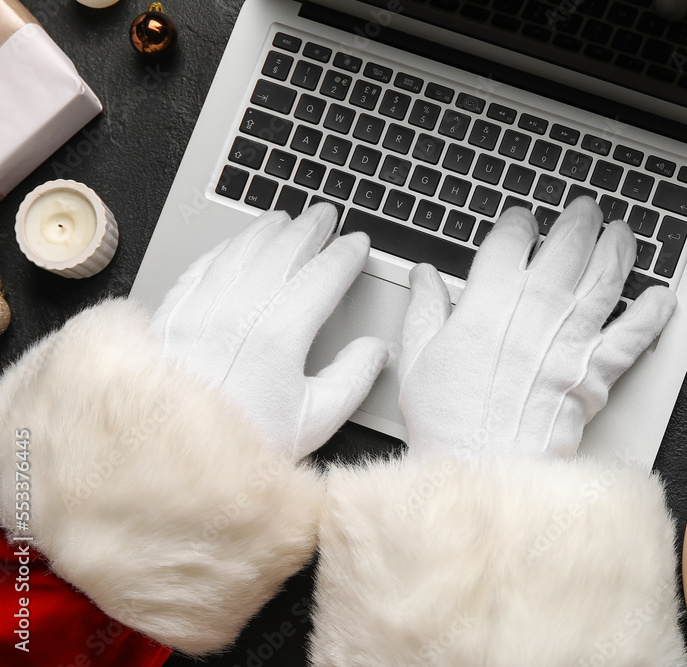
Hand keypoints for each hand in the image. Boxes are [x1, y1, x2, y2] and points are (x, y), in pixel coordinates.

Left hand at [149, 204, 387, 460]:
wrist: (168, 458)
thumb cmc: (244, 443)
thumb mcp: (315, 421)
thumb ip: (354, 379)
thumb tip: (377, 350)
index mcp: (280, 335)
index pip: (322, 277)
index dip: (344, 256)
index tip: (358, 244)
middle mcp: (239, 311)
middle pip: (282, 251)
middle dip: (309, 229)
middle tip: (326, 215)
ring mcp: (201, 308)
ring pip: (241, 250)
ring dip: (268, 229)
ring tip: (286, 218)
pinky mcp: (172, 314)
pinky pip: (204, 263)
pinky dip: (226, 246)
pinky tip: (236, 242)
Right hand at [398, 197, 675, 459]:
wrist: (484, 468)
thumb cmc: (450, 422)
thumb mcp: (419, 358)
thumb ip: (425, 308)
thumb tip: (424, 276)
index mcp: (491, 299)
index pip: (513, 237)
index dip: (520, 223)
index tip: (523, 223)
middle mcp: (538, 309)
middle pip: (569, 244)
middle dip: (579, 220)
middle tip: (585, 211)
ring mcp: (572, 338)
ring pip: (606, 276)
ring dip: (618, 248)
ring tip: (622, 234)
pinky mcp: (597, 372)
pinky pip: (635, 334)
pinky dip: (652, 313)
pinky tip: (662, 296)